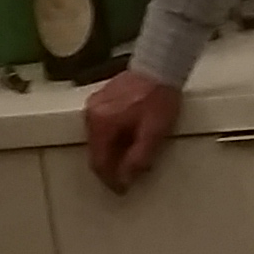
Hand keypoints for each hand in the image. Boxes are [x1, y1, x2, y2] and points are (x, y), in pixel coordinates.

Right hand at [84, 72, 181, 193]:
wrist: (161, 65)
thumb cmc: (158, 95)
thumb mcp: (153, 133)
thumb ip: (138, 159)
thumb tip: (125, 178)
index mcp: (102, 123)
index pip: (99, 163)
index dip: (111, 180)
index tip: (122, 188)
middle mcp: (93, 114)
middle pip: (97, 152)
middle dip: (112, 167)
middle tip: (128, 176)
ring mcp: (95, 105)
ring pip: (99, 141)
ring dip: (112, 153)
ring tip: (131, 157)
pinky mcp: (102, 100)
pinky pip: (102, 127)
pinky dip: (113, 138)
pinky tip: (128, 139)